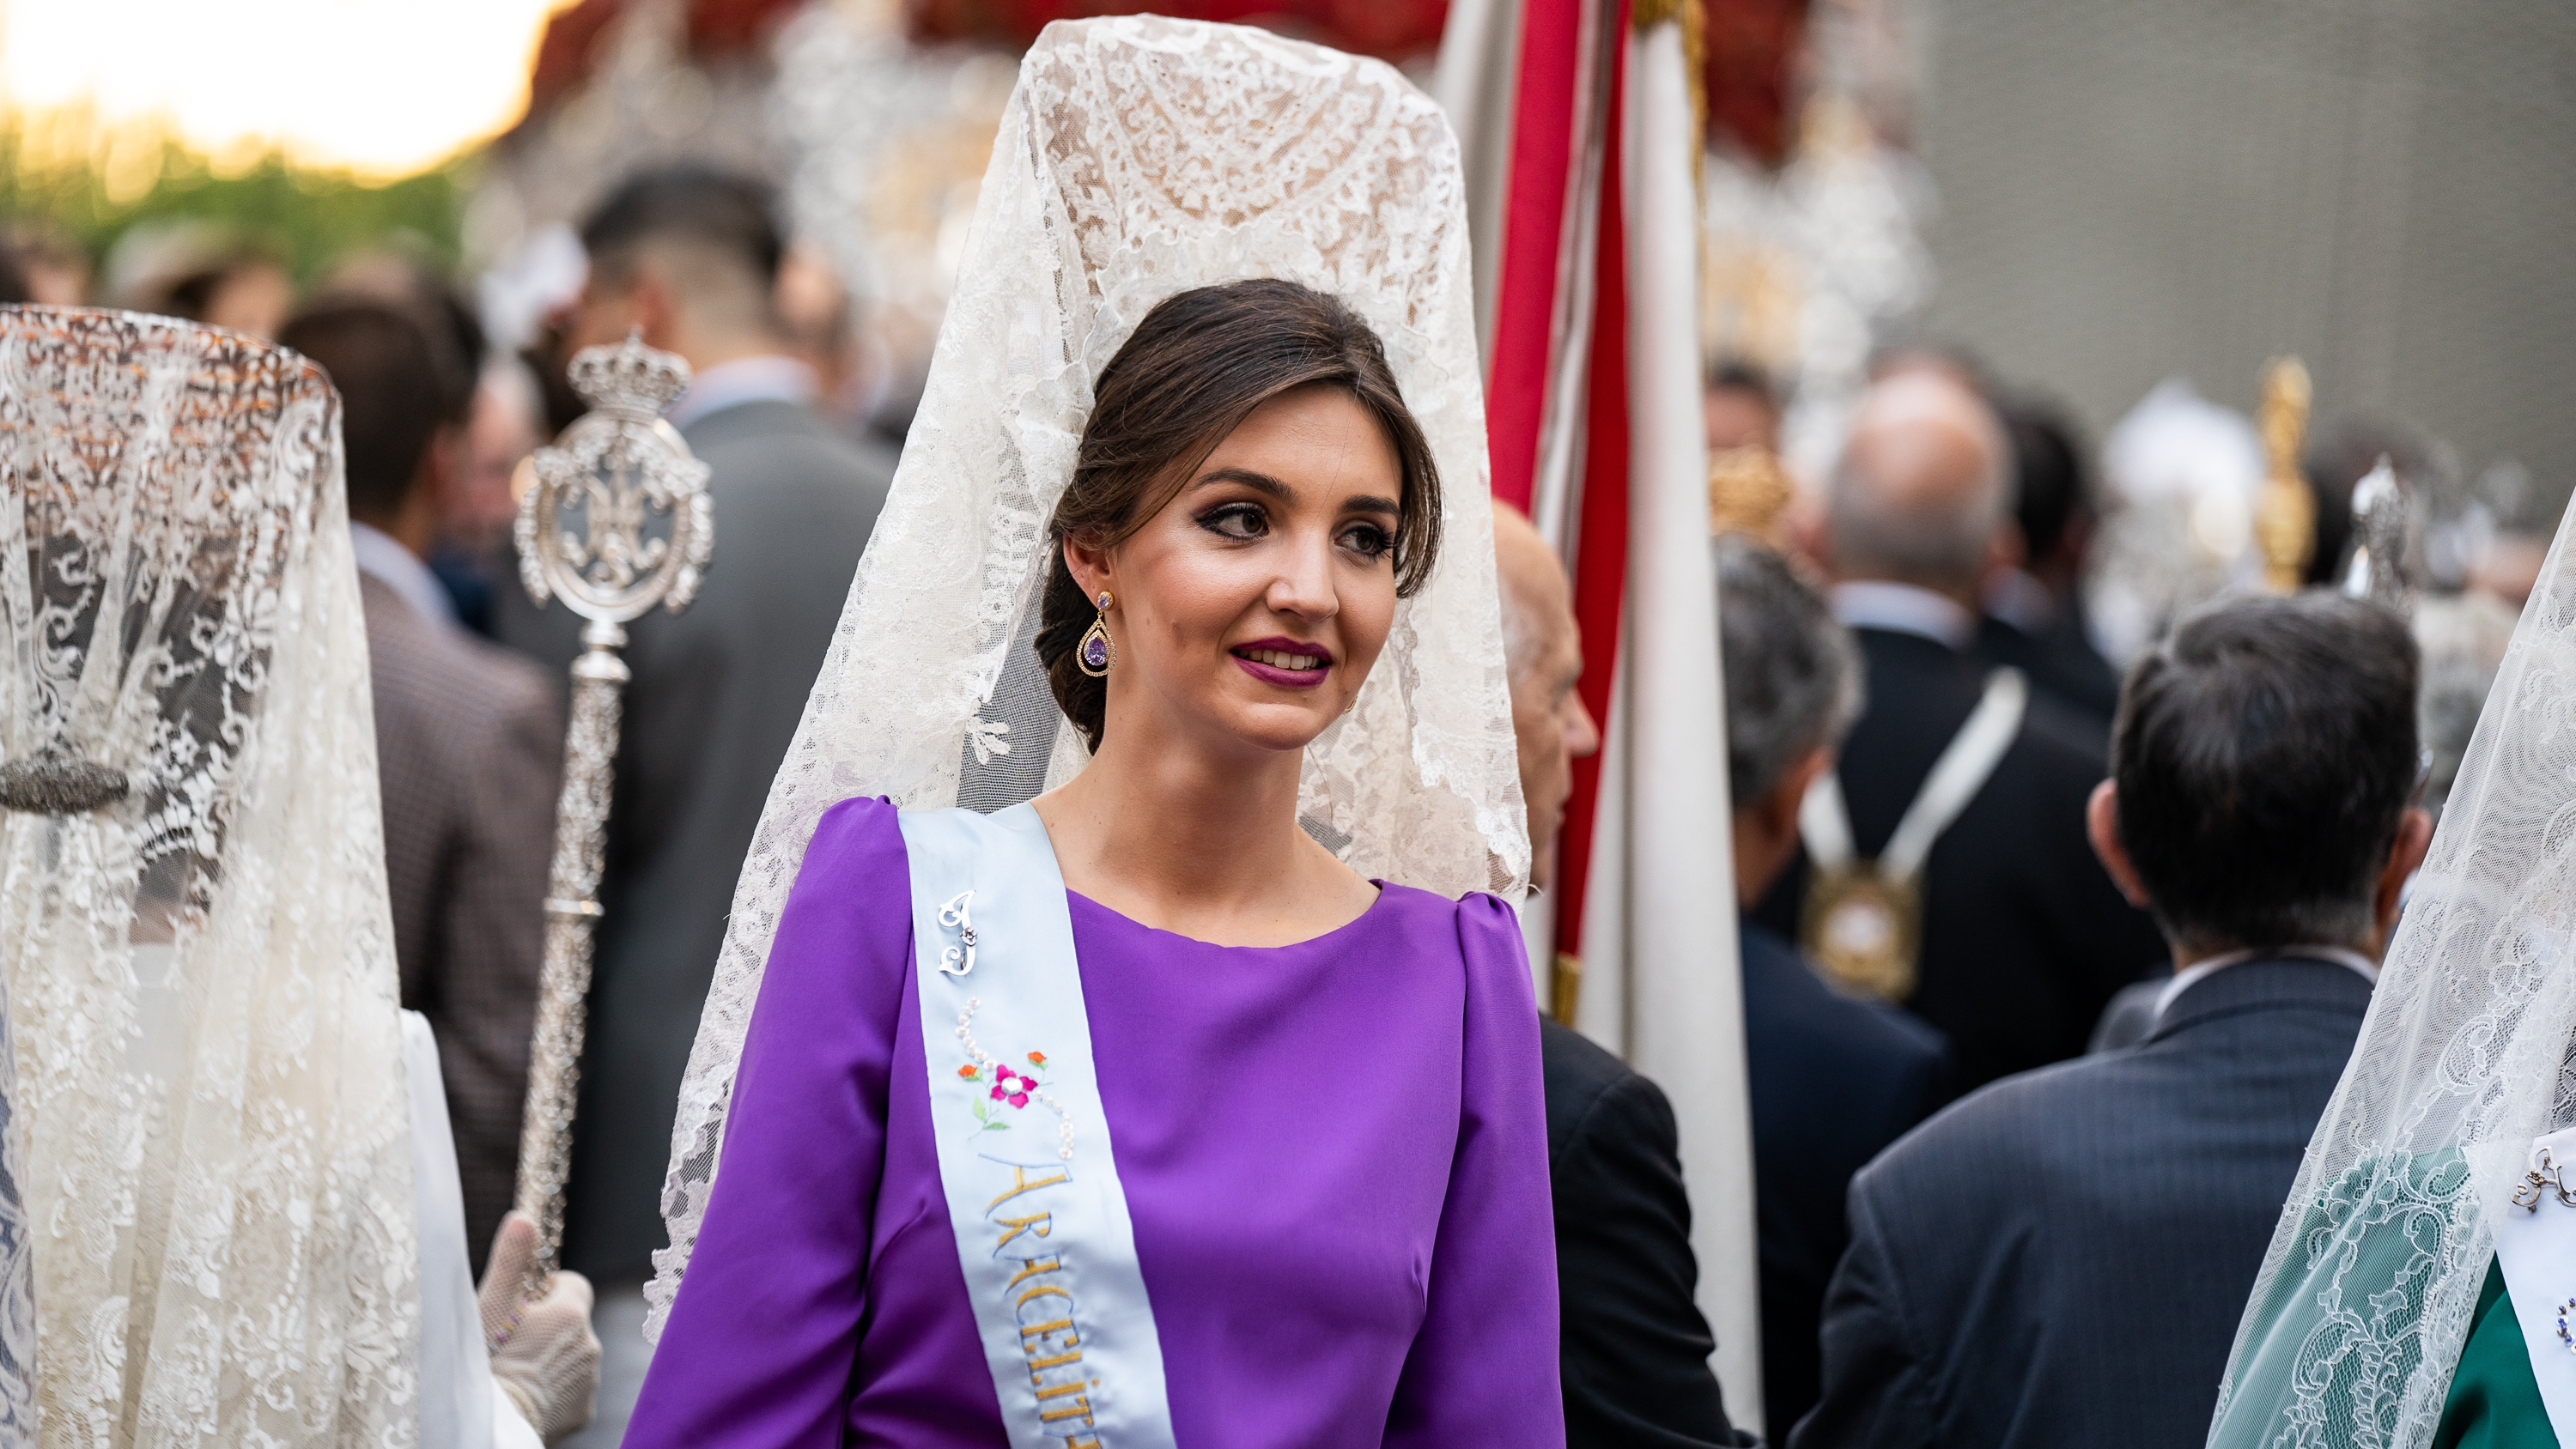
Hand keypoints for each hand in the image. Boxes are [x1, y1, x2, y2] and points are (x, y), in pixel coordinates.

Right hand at [476, 1211, 601, 1443]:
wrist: (490, 1424)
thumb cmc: (485, 1362)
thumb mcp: (490, 1306)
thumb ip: (510, 1259)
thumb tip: (523, 1217)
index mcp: (571, 1314)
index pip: (572, 1284)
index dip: (547, 1291)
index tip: (522, 1305)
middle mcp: (590, 1344)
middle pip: (573, 1322)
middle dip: (549, 1325)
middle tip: (513, 1340)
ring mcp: (589, 1380)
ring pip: (573, 1356)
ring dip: (553, 1357)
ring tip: (517, 1369)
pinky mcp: (584, 1411)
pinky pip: (573, 1390)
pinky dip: (556, 1389)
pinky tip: (528, 1394)